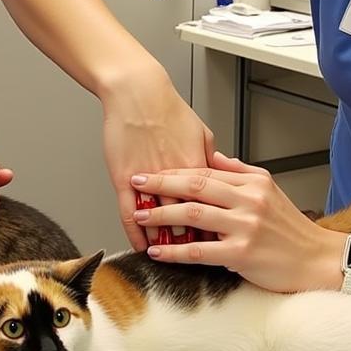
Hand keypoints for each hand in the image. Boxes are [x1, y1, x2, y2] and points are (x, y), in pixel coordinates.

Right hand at [101, 81, 214, 249]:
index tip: (226, 241)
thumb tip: (220, 173)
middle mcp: (176, 176)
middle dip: (198, 240)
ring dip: (166, 241)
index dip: (219, 226)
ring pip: (162, 221)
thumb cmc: (167, 107)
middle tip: (206, 258)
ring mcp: (150, 180)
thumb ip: (210, 156)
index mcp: (198, 166)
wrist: (137, 92)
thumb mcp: (200, 131)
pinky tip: (142, 246)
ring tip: (173, 257)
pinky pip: (131, 214)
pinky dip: (137, 234)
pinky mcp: (125, 178)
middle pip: (190, 219)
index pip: (213, 206)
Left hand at [130, 151, 336, 292]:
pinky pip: (200, 251)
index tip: (151, 169)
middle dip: (161, 183)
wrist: (317, 260)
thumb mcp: (268, 190)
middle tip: (136, 182)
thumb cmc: (290, 229)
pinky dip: (175, 250)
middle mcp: (248, 200)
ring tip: (140, 214)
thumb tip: (211, 157)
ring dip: (163, 214)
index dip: (174, 169)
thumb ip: (239, 173)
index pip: (205, 170)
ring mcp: (245, 227)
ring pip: (194, 215)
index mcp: (252, 182)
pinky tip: (158, 250)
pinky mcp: (242, 254)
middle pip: (196, 186)